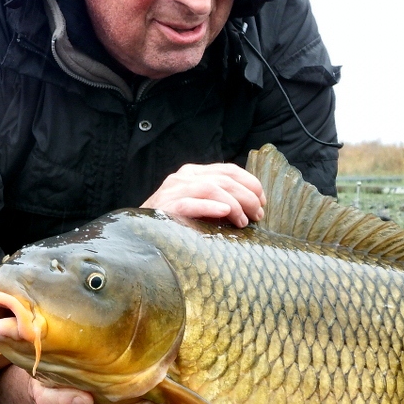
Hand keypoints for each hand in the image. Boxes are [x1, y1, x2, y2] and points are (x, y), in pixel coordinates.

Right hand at [142, 162, 265, 227]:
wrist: (141, 234)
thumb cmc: (175, 222)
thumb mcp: (200, 205)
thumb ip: (219, 198)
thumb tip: (253, 205)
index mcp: (193, 173)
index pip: (228, 169)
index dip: (251, 183)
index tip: (263, 201)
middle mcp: (183, 177)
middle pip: (224, 179)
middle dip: (248, 197)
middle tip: (258, 215)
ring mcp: (173, 190)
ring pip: (211, 188)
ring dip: (234, 204)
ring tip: (243, 221)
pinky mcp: (165, 207)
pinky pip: (190, 204)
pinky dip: (210, 207)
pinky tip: (225, 212)